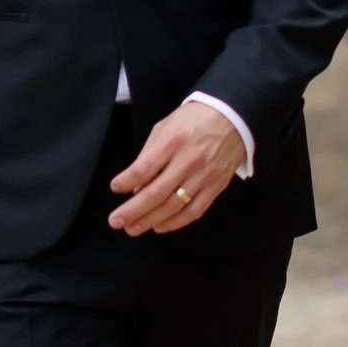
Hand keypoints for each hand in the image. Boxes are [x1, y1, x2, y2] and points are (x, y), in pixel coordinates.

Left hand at [107, 100, 244, 236]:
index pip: (144, 168)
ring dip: (150, 221)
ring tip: (132, 229)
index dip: (126, 181)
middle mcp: (188, 161)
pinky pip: (194, 211)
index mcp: (172, 142)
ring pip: (173, 206)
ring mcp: (204, 176)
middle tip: (116, 221)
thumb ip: (149, 154)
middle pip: (156, 193)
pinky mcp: (216, 187)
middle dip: (132, 210)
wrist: (233, 117)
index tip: (115, 188)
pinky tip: (159, 227)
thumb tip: (135, 186)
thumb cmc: (194, 120)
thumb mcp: (165, 126)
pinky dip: (175, 222)